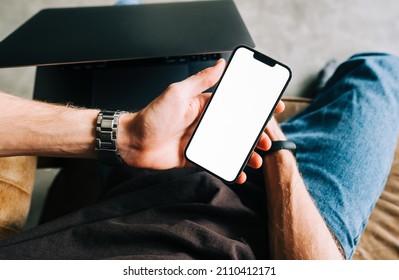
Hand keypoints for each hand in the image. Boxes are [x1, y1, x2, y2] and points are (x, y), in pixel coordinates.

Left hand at [117, 59, 284, 183]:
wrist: (133, 142)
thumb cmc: (152, 115)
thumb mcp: (177, 93)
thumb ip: (201, 80)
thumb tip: (221, 63)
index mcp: (204, 105)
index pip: (235, 104)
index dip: (255, 106)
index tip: (273, 108)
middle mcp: (205, 122)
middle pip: (238, 128)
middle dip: (255, 134)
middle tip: (266, 141)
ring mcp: (202, 140)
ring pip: (231, 146)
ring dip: (246, 153)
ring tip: (257, 160)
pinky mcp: (195, 156)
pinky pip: (217, 162)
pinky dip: (229, 168)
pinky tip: (239, 173)